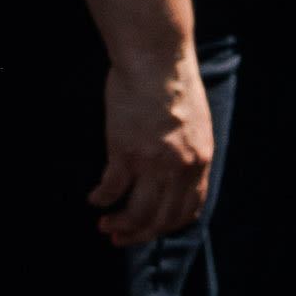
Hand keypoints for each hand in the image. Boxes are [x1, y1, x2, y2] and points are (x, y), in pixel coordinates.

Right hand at [93, 44, 214, 243]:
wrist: (156, 58)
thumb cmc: (173, 81)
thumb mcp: (195, 122)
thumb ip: (189, 149)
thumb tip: (177, 168)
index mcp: (200, 160)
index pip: (188, 210)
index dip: (167, 226)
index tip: (149, 229)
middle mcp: (180, 168)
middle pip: (162, 219)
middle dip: (140, 234)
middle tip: (121, 237)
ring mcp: (153, 163)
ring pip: (137, 213)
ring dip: (120, 225)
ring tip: (106, 225)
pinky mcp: (126, 152)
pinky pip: (112, 189)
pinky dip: (102, 198)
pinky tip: (95, 198)